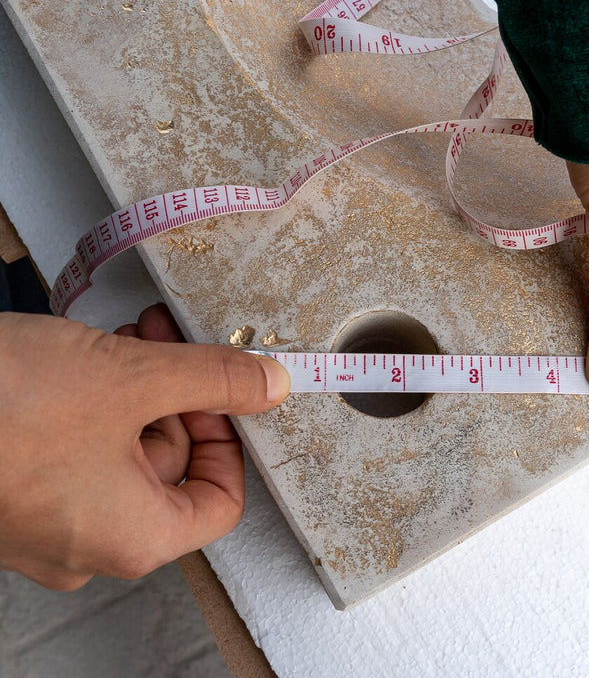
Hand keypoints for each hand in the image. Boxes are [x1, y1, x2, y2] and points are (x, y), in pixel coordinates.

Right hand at [0, 304, 289, 588]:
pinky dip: (94, 400)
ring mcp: (46, 518)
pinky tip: (86, 356)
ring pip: (122, 448)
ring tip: (124, 339)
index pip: (219, 503)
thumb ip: (215, 381)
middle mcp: (90, 541)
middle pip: (170, 466)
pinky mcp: (14, 488)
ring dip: (136, 386)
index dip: (229, 439)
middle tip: (165, 340)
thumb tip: (271, 385)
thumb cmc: (3, 410)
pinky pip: (78, 446)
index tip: (223, 392)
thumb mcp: (134, 380)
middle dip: (176, 393)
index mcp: (133, 537)